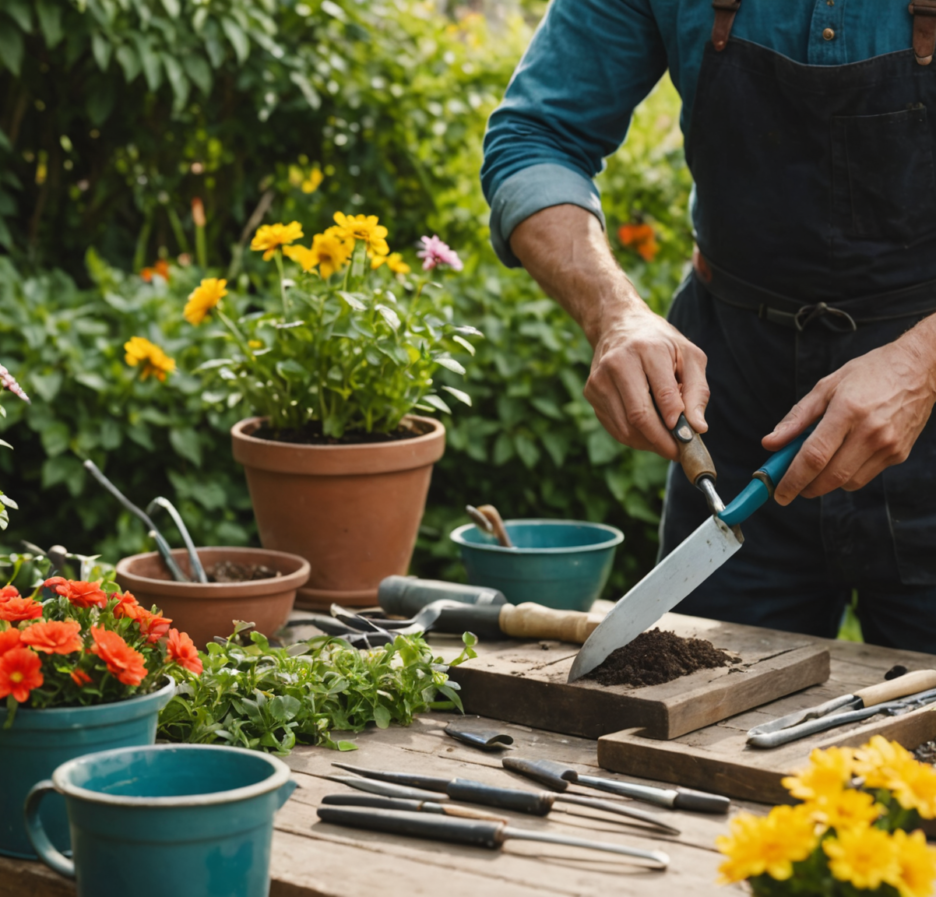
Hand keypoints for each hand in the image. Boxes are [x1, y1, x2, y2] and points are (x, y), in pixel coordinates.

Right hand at [584, 304, 709, 460]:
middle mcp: (618, 363)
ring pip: (625, 427)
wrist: (618, 324)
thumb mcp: (689, 356)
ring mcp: (600, 379)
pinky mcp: (590, 391)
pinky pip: (614, 426)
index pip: (663, 396)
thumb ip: (697, 391)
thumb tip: (698, 428)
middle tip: (677, 452)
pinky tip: (646, 431)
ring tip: (664, 441)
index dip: (677, 425)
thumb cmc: (660, 343)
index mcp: (648, 350)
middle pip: (639, 416)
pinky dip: (633, 437)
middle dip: (661, 441)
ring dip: (647, 442)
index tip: (688, 441)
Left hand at [763, 325, 935, 504]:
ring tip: (815, 468)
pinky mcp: (899, 454)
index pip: (814, 456)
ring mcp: (888, 445)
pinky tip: (842, 458)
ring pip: (848, 482)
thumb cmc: (869, 374)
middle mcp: (871, 431)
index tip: (778, 492)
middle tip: (791, 488)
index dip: (793, 479)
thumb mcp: (827, 386)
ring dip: (825, 483)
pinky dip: (846, 476)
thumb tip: (770, 444)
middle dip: (805, 488)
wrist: (919, 369)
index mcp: (848, 410)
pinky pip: (865, 476)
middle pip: (831, 476)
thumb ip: (797, 418)